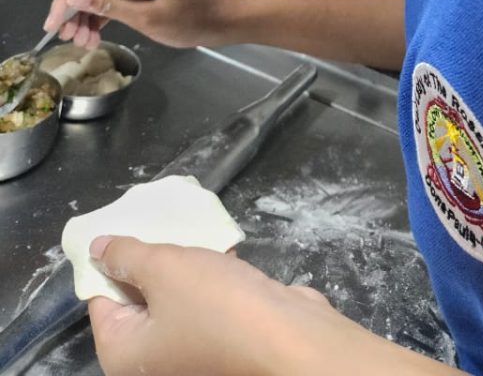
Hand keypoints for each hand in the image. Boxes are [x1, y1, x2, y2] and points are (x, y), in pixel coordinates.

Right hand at [43, 0, 230, 49]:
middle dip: (76, 10)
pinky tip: (93, 34)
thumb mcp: (148, 18)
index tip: (53, 25)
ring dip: (89, 16)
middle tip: (65, 38)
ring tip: (79, 41)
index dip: (68, 0)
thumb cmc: (191, 21)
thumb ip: (111, 7)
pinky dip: (105, 16)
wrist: (225, 21)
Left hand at [87, 237, 450, 375]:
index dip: (111, 259)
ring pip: (174, 297)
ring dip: (184, 263)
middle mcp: (152, 360)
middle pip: (137, 298)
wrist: (288, 338)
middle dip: (151, 258)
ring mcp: (189, 351)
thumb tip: (98, 247)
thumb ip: (127, 255)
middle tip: (158, 218)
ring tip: (189, 225)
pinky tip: (220, 248)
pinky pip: (204, 302)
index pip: (101, 299)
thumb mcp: (164, 268)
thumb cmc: (216, 306)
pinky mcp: (222, 339)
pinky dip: (210, 276)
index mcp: (124, 353)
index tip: (126, 224)